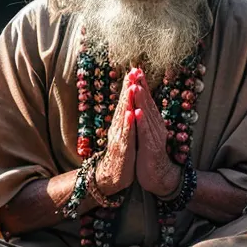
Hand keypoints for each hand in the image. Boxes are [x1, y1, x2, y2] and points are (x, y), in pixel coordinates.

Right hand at [90, 71, 138, 197]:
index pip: (125, 101)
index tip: (134, 70)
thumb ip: (126, 119)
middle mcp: (117, 127)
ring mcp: (119, 137)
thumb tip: (130, 103)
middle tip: (132, 71)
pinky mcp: (122, 149)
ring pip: (123, 116)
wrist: (112, 176)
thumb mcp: (125, 133)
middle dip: (127, 87)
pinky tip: (130, 113)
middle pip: (122, 104)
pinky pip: (126, 134)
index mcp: (120, 123)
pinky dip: (128, 124)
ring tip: (131, 87)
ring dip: (127, 101)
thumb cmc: (121, 154)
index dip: (129, 85)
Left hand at [128, 67, 181, 196]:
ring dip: (142, 100)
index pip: (147, 100)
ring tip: (136, 86)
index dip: (142, 85)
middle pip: (148, 103)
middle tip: (136, 71)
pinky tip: (137, 111)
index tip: (135, 70)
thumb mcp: (147, 134)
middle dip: (142, 86)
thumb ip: (145, 119)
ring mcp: (154, 136)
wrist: (159, 177)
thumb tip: (140, 104)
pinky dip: (141, 121)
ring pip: (147, 115)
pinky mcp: (151, 147)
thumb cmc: (150, 155)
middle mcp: (156, 126)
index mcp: (154, 122)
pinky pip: (145, 132)